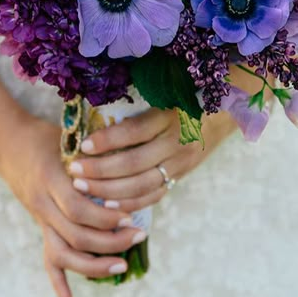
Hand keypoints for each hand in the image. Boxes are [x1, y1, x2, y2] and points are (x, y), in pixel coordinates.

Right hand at [0, 113, 145, 296]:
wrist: (8, 143)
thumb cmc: (44, 135)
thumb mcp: (68, 138)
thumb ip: (93, 154)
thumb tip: (128, 163)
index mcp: (52, 178)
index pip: (78, 208)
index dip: (105, 218)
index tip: (131, 217)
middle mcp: (43, 202)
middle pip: (76, 235)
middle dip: (111, 241)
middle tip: (138, 236)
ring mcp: (40, 217)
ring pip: (64, 253)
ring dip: (94, 265)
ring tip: (122, 264)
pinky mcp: (40, 225)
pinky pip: (47, 259)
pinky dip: (58, 283)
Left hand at [68, 107, 236, 213]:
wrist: (223, 112)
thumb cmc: (184, 95)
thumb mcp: (166, 90)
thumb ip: (138, 99)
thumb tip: (94, 108)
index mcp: (170, 115)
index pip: (134, 131)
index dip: (107, 140)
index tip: (82, 145)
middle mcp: (177, 141)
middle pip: (134, 163)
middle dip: (100, 171)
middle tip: (74, 171)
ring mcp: (181, 162)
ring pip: (142, 184)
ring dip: (109, 190)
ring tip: (82, 187)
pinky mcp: (181, 175)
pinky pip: (154, 195)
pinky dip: (130, 202)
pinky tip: (107, 205)